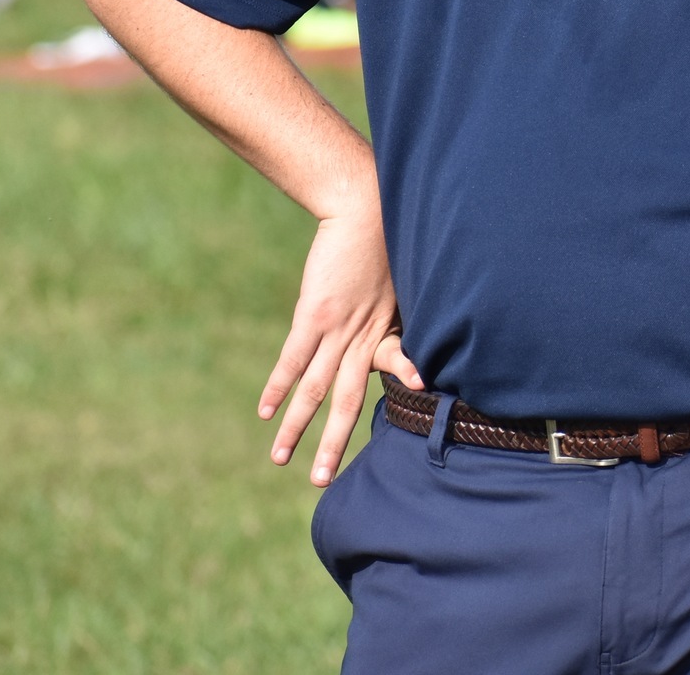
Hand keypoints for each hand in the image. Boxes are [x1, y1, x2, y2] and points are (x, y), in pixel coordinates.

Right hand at [258, 199, 421, 485]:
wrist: (366, 206)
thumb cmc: (392, 239)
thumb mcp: (410, 278)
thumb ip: (406, 310)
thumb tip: (423, 334)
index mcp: (389, 329)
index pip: (393, 370)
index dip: (399, 386)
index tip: (408, 406)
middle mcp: (365, 337)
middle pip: (347, 401)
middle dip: (332, 442)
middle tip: (320, 481)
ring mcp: (338, 328)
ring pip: (314, 389)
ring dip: (296, 427)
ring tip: (280, 459)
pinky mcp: (314, 315)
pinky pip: (294, 360)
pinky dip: (279, 387)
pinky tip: (266, 412)